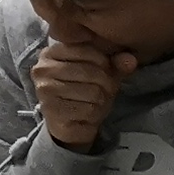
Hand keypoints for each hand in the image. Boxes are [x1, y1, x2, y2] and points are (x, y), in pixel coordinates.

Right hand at [32, 36, 134, 152]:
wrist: (71, 123)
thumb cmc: (84, 91)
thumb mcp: (103, 73)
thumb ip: (116, 64)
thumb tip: (130, 60)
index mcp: (52, 52)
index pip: (90, 51)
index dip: (105, 64)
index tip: (101, 73)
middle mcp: (43, 68)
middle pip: (92, 72)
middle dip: (105, 85)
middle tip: (100, 92)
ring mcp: (44, 88)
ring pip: (92, 92)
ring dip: (100, 100)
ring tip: (92, 102)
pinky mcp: (50, 109)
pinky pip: (87, 109)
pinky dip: (93, 113)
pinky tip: (85, 113)